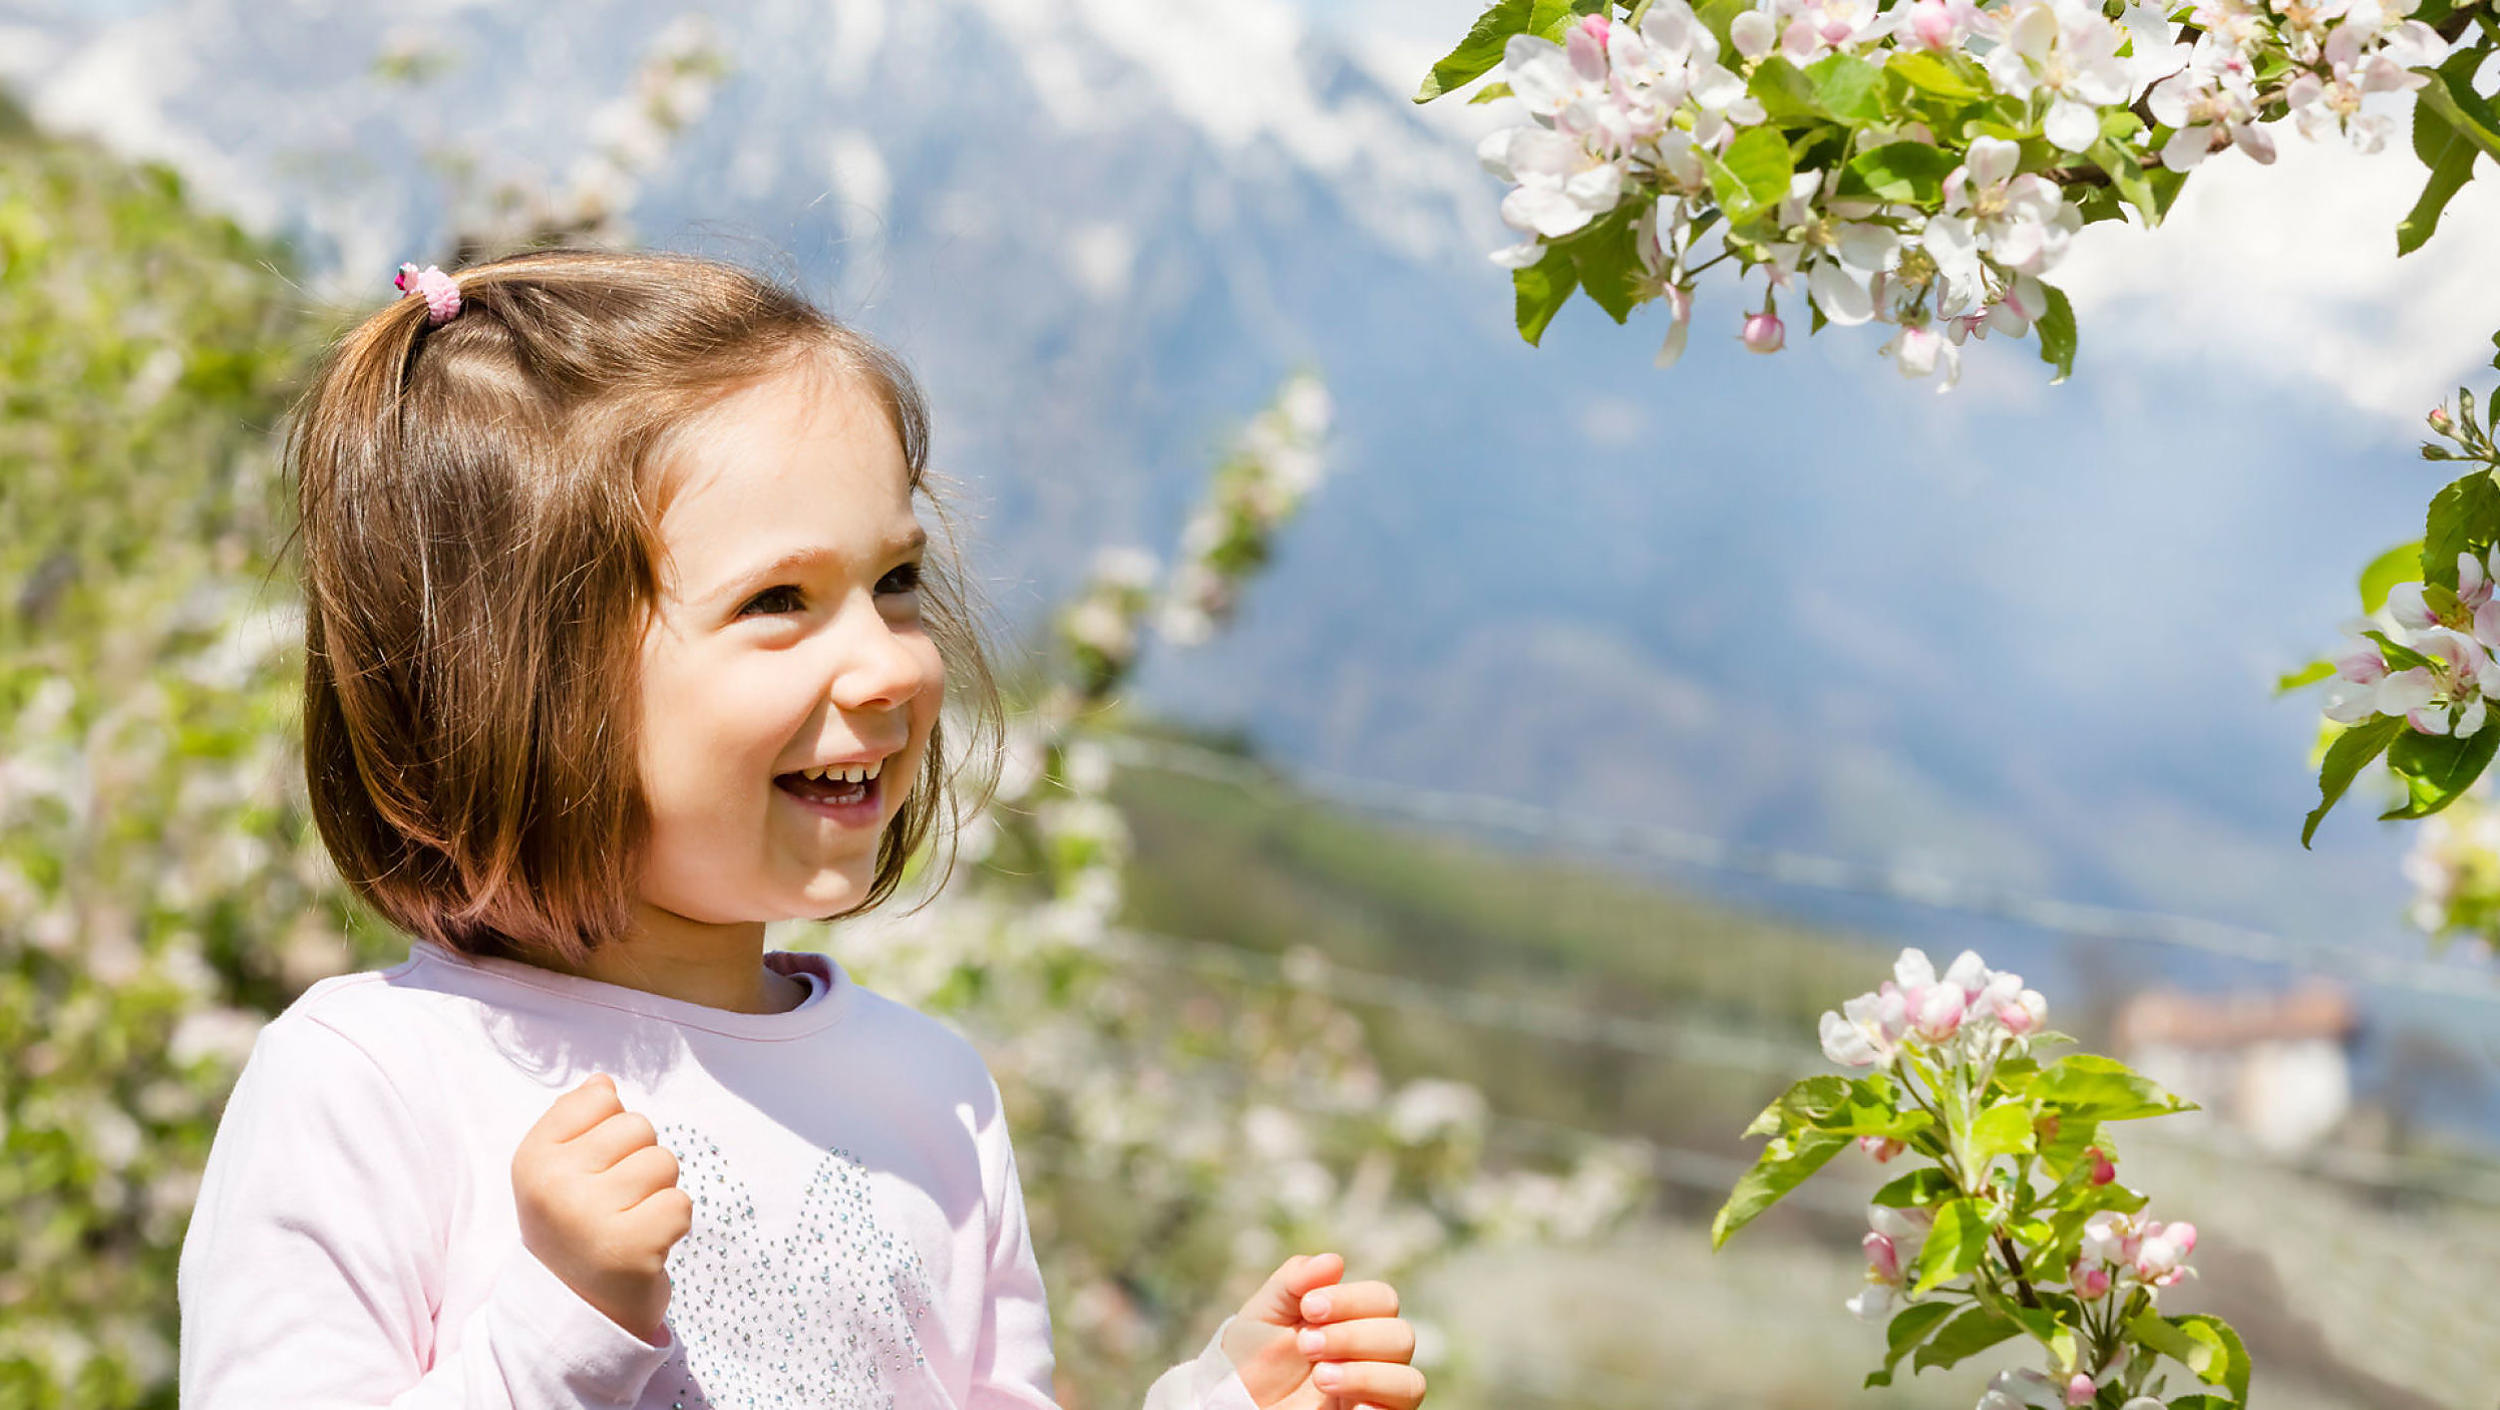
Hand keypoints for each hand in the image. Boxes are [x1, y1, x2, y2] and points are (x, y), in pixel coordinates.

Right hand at [509, 1072, 692, 1345]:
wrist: (576, 1310)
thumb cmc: (575, 1227)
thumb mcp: (555, 1171)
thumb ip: (575, 1119)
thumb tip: (603, 1082)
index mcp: (533, 1158)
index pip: (602, 1097)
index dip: (611, 1130)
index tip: (592, 1169)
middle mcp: (555, 1185)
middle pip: (639, 1126)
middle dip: (638, 1161)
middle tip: (614, 1204)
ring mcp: (591, 1217)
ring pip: (663, 1163)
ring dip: (657, 1192)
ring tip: (629, 1222)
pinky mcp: (632, 1249)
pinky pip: (681, 1203)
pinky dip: (672, 1224)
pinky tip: (645, 1244)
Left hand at [1219, 1252, 1424, 1409]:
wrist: (1238, 1400)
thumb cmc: (1254, 1355)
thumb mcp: (1265, 1312)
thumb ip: (1294, 1281)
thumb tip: (1334, 1261)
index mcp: (1355, 1320)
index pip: (1383, 1299)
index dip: (1351, 1300)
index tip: (1309, 1308)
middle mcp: (1374, 1355)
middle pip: (1402, 1337)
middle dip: (1352, 1337)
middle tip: (1307, 1346)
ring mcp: (1376, 1393)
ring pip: (1409, 1381)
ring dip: (1363, 1375)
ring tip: (1319, 1378)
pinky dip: (1377, 1407)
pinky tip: (1348, 1406)